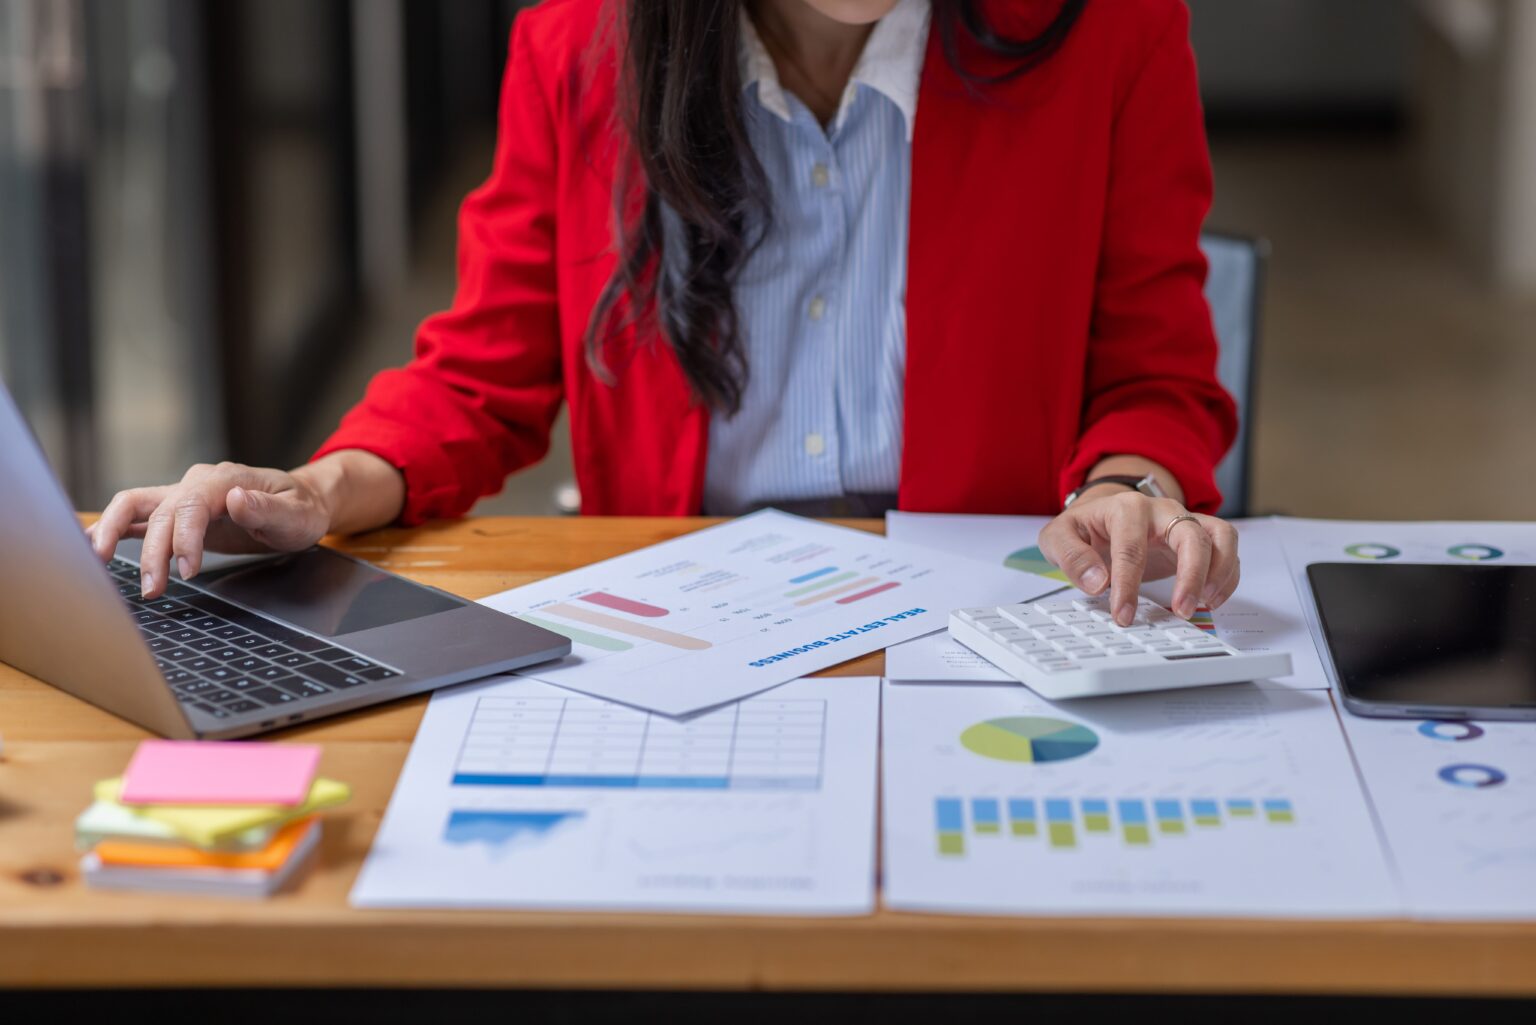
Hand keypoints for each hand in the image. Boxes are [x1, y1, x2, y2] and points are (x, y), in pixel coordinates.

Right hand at [87, 462, 333, 598]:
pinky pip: (138, 516)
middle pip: (160, 513)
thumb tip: (234, 499)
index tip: (189, 570)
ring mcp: (183, 496)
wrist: (302, 502)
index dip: (184, 539)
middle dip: (152, 552)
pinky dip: (114, 528)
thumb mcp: (297, 513)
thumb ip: (267, 509)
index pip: (191, 506)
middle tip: (152, 590)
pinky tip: (95, 547)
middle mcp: (197, 484)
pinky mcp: (178, 513)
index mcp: (224, 480)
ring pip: (135, 506)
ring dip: (114, 533)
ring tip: (99, 563)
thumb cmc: (302, 508)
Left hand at [1036, 490, 1239, 626]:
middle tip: (1181, 611)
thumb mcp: (1059, 537)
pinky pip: (1228, 549)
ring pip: (1221, 536)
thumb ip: (1071, 557)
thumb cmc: (1084, 528)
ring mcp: (1185, 520)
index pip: (1131, 548)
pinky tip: (1211, 600)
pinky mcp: (1200, 535)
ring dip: (1220, 571)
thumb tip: (1097, 582)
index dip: (1128, 585)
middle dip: (1190, 575)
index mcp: (1126, 508)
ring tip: (1205, 604)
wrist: (1102, 515)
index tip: (1124, 615)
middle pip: (1190, 534)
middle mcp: (1162, 510)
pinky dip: (1227, 575)